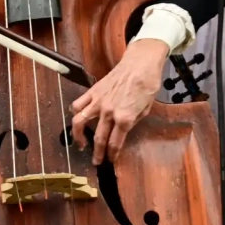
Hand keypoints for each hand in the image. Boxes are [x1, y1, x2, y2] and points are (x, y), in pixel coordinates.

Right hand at [68, 38, 167, 163]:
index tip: (111, 160)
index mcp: (125, 118)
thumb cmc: (148, 84)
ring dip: (78, 136)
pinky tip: (79, 117)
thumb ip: (133, 121)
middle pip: (99, 138)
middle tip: (96, 161)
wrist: (141, 63)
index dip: (112, 154)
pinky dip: (76, 112)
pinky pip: (78, 104)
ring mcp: (98, 101)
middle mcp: (109, 112)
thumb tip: (123, 130)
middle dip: (97, 153)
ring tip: (80, 143)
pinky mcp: (93, 91)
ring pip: (80, 122)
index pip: (115, 143)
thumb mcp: (146, 108)